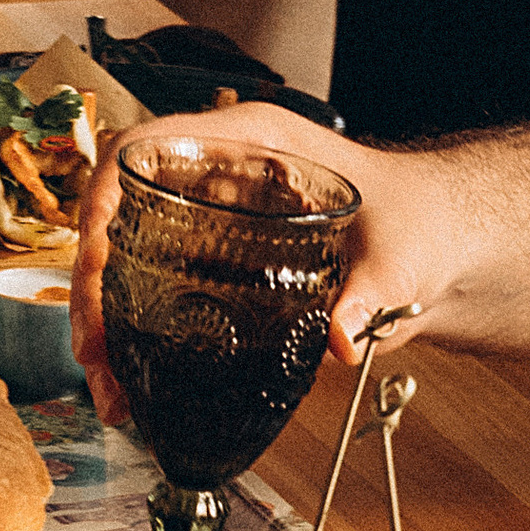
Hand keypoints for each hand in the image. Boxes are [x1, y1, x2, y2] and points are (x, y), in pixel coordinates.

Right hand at [71, 102, 449, 419]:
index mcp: (251, 141)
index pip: (145, 145)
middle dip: (93, 283)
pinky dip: (133, 338)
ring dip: (104, 321)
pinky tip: (135, 388)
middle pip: (119, 211)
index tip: (92, 259)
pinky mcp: (218, 267)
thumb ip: (374, 294)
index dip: (103, 196)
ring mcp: (213, 221)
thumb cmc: (419, 222)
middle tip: (96, 356)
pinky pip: (154, 293)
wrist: (437, 248)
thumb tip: (340, 340)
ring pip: (126, 258)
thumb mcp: (400, 254)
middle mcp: (218, 175)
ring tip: (110, 390)